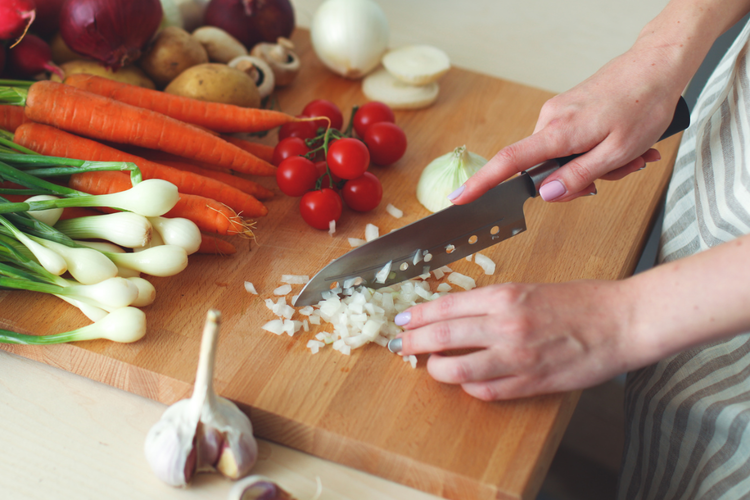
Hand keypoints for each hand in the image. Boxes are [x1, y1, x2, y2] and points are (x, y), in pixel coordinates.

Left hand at [394, 280, 642, 400]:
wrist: (621, 321)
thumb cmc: (580, 301)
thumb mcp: (528, 289)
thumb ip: (491, 303)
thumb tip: (454, 315)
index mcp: (505, 296)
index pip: (445, 306)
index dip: (418, 315)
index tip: (403, 320)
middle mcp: (505, 325)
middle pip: (442, 337)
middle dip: (413, 343)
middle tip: (401, 346)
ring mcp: (517, 357)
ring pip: (457, 370)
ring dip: (436, 370)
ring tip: (430, 367)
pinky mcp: (531, 383)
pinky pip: (487, 391)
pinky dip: (470, 388)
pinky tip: (467, 382)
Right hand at [450, 48, 684, 203]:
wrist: (658, 66)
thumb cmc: (643, 104)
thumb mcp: (616, 152)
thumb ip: (578, 176)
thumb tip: (546, 194)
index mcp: (558, 131)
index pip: (508, 161)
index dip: (481, 183)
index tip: (459, 197)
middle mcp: (550, 119)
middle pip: (545, 169)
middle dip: (581, 179)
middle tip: (619, 170)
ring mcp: (558, 113)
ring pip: (564, 158)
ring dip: (596, 164)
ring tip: (630, 154)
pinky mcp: (568, 110)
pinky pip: (572, 143)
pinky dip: (596, 150)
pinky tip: (623, 144)